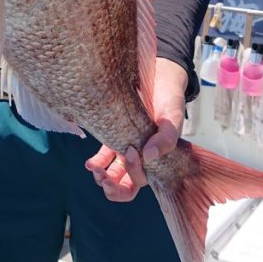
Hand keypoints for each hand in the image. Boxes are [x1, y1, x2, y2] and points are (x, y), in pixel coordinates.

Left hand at [85, 58, 185, 201]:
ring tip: (95, 171)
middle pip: (126, 184)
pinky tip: (90, 163)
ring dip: (103, 178)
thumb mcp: (172, 116)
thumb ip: (167, 137)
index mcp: (158, 157)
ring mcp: (126, 146)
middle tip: (104, 179)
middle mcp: (141, 156)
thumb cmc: (169, 98)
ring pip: (113, 174)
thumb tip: (147, 157)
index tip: (130, 154)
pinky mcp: (114, 133)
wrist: (158, 74)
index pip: (144, 180)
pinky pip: (104, 157)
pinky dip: (96, 163)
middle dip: (114, 187)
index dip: (134, 176)